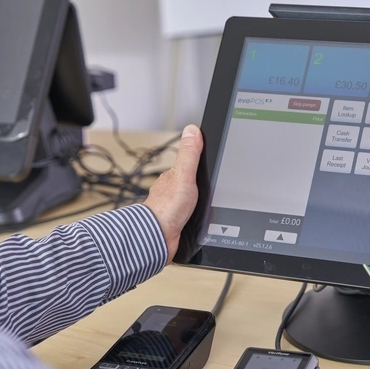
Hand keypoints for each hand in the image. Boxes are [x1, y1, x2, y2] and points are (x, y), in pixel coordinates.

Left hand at [144, 125, 202, 263]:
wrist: (158, 238)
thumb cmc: (167, 209)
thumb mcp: (184, 175)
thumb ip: (190, 154)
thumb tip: (192, 129)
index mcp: (173, 177)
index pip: (188, 165)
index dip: (198, 164)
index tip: (208, 163)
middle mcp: (172, 191)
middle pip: (190, 183)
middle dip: (199, 184)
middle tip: (211, 183)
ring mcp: (174, 208)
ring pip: (190, 201)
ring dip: (197, 203)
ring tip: (206, 202)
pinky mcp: (177, 224)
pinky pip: (189, 217)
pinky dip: (194, 217)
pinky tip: (199, 219)